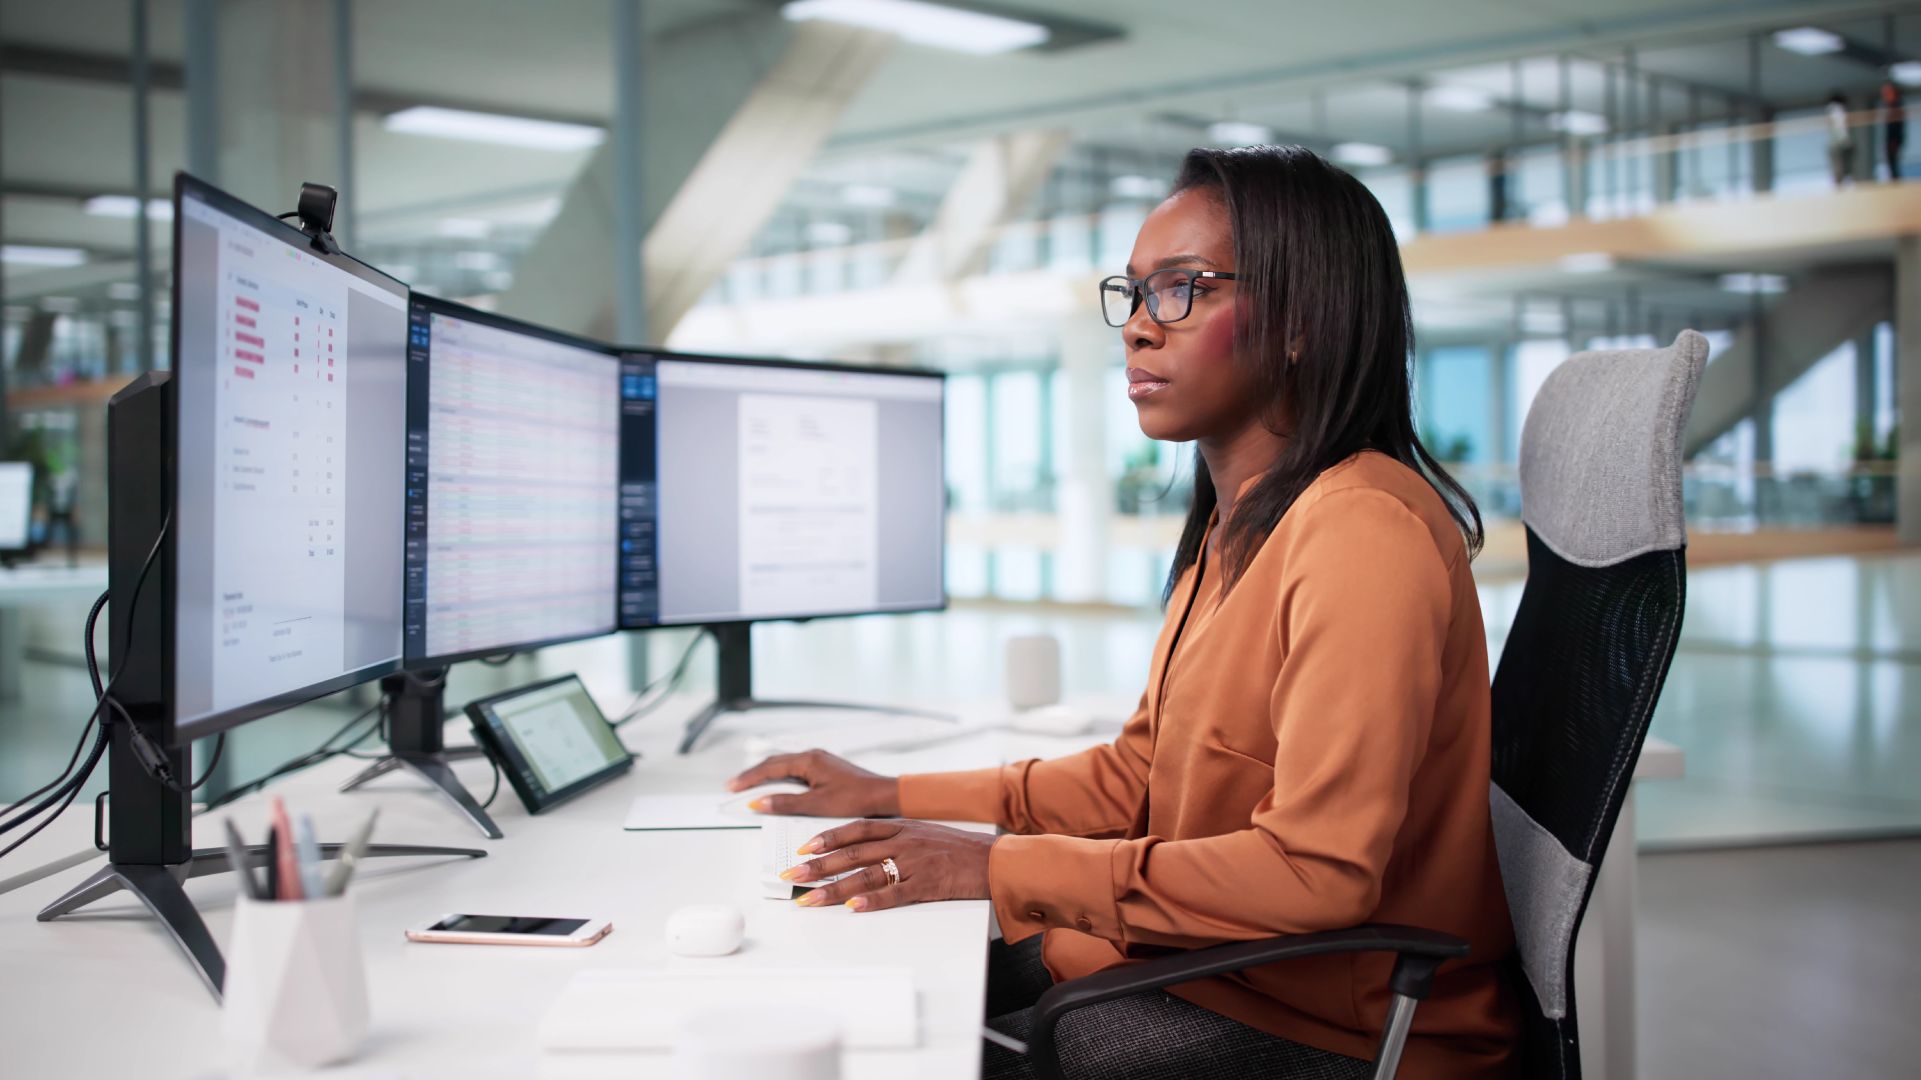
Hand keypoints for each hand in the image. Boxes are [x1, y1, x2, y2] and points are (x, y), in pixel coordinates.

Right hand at [726, 750, 900, 817]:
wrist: (883, 795)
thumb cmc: (856, 799)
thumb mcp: (818, 805)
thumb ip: (787, 803)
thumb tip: (760, 802)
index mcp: (808, 761)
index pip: (769, 768)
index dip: (748, 778)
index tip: (732, 788)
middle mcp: (812, 755)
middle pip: (774, 763)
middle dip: (752, 775)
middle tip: (733, 786)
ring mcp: (819, 759)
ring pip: (784, 764)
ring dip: (766, 774)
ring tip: (749, 785)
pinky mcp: (825, 767)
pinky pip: (795, 768)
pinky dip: (780, 776)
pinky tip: (776, 785)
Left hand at [784, 819, 995, 911]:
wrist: (996, 858)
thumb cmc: (962, 850)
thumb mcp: (926, 834)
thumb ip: (898, 840)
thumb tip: (866, 852)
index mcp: (903, 827)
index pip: (857, 829)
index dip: (828, 837)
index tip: (804, 848)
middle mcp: (904, 841)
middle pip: (853, 853)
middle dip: (819, 866)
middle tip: (793, 877)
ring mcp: (916, 862)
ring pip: (866, 874)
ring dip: (834, 888)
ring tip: (810, 900)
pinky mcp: (929, 883)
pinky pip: (895, 893)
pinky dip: (873, 901)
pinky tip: (853, 908)